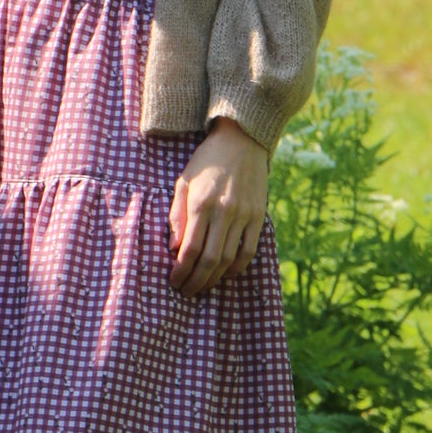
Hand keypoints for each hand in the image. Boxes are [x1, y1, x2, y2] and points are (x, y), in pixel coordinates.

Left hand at [168, 119, 268, 296]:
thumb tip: (174, 248)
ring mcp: (243, 215)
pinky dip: (237, 267)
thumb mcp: (183, 181)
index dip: (180, 270)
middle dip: (195, 281)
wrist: (242, 140)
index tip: (173, 280)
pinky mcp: (258, 216)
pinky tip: (226, 273)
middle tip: (186, 291)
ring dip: (214, 278)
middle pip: (208, 259)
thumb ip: (177, 214)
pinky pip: (249, 250)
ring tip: (203, 285)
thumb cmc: (206, 161)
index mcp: (200, 203)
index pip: (189, 248)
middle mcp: (223, 211)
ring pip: (228, 258)